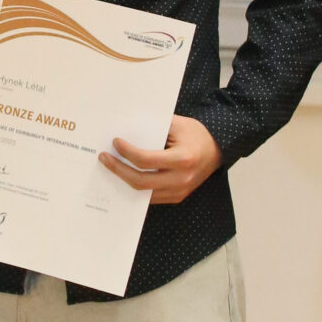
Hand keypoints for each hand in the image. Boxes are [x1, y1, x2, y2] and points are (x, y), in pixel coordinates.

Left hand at [101, 115, 221, 205]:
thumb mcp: (177, 124)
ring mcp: (179, 191)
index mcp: (182, 159)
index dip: (127, 152)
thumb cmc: (196, 134)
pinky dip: (136, 187)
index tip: (116, 143)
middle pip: (140, 181)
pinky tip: (125, 176)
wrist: (217, 149)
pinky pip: (150, 197)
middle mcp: (181, 179)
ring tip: (111, 167)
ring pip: (143, 193)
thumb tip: (126, 130)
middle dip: (118, 170)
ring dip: (124, 180)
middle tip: (104, 158)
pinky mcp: (177, 197)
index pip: (146, 160)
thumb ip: (153, 127)